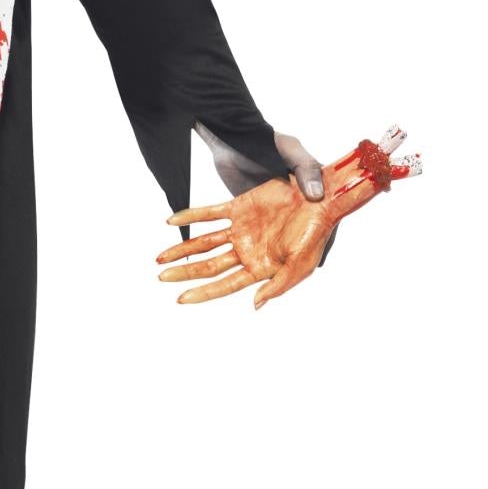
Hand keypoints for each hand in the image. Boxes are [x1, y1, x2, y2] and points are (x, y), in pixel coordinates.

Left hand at [157, 125, 420, 308]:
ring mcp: (245, 227)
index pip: (228, 284)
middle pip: (211, 267)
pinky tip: (171, 221)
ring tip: (159, 259)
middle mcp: (253, 249)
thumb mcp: (311, 255)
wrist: (329, 184)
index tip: (182, 299)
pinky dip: (191, 217)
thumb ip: (285, 281)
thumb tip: (257, 304)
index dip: (205, 293)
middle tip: (161, 278)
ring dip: (183, 250)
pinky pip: (210, 213)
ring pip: (206, 243)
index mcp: (268, 264)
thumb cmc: (324, 221)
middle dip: (186, 274)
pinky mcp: (240, 205)